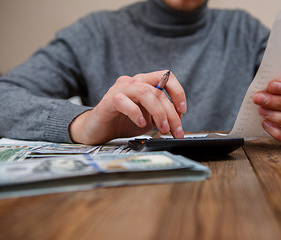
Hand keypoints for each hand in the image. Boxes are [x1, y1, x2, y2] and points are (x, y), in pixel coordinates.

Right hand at [69, 70, 186, 144]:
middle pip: (158, 90)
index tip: (182, 110)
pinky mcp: (108, 101)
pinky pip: (124, 102)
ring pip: (145, 92)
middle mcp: (133, 82)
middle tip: (175, 131)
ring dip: (158, 112)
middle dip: (171, 113)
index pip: (166, 76)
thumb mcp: (149, 118)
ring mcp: (120, 89)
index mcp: (144, 83)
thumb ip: (162, 114)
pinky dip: (136, 113)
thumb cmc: (123, 122)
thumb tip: (178, 118)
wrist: (98, 130)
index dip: (178, 92)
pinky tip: (141, 124)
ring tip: (162, 128)